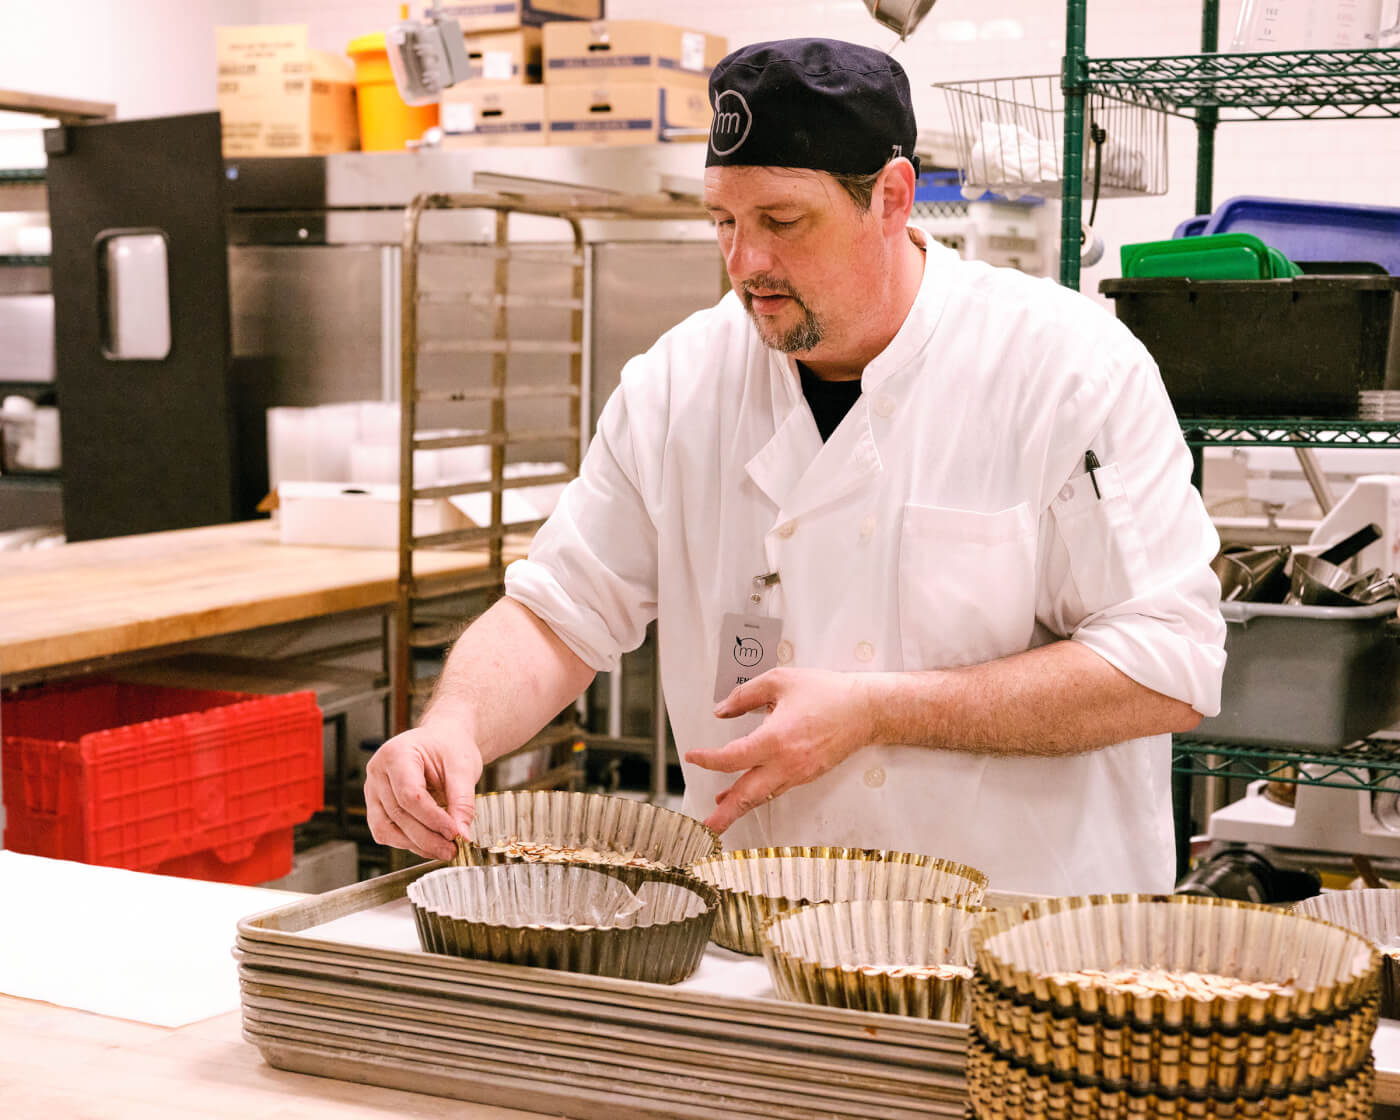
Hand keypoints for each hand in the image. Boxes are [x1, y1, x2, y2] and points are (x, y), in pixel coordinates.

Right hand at [364, 724, 482, 860]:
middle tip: (453, 849)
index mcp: (396, 754)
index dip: (433, 819)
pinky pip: (385, 832)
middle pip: (398, 815)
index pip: (410, 795)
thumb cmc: (449, 747)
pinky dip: (407, 842)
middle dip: (427, 838)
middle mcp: (378, 772)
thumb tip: (462, 835)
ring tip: (444, 849)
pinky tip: (429, 844)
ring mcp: (373, 790)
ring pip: (387, 829)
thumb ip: (463, 802)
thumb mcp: (464, 767)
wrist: (443, 740)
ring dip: (416, 845)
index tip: (455, 832)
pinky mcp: (376, 806)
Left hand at [685, 668, 875, 833]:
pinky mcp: (807, 776)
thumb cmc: (827, 693)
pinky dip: (759, 795)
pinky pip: (777, 790)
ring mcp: (799, 773)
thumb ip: (745, 695)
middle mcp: (786, 763)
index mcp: (776, 739)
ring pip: (762, 797)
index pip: (732, 758)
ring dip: (739, 807)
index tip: (693, 756)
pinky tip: (748, 792)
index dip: (708, 759)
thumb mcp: (780, 680)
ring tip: (719, 814)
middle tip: (705, 828)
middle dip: (724, 814)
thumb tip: (722, 710)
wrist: (866, 711)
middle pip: (747, 795)